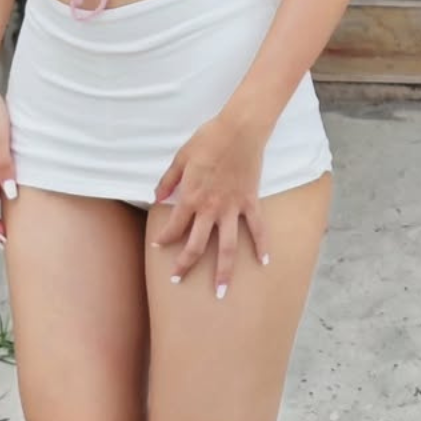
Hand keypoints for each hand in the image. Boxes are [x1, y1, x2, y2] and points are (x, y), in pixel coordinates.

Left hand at [151, 115, 269, 298]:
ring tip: (221, 292)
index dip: (164, 239)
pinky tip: (264, 263)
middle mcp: (210, 208)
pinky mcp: (250, 202)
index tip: (158, 246)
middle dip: (186, 265)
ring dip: (224, 271)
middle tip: (178, 280)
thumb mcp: (181, 157)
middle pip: (197, 245)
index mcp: (191, 196)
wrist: (239, 129)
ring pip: (227, 247)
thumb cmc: (208, 139)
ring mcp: (232, 208)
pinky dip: (262, 245)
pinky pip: (257, 228)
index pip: (174, 227)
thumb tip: (156, 198)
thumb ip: (168, 180)